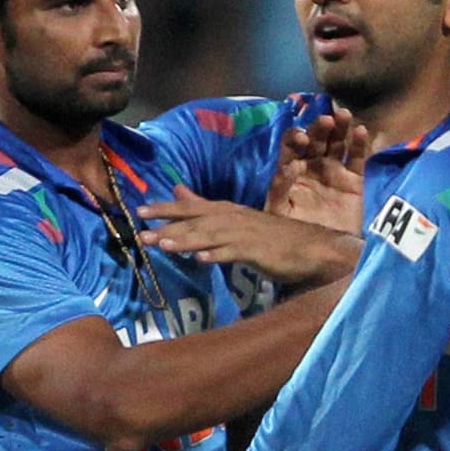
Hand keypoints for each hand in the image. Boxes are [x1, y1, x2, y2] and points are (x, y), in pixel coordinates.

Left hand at [138, 186, 359, 284]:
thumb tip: (177, 190)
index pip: (191, 207)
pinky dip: (217, 255)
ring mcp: (245, 234)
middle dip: (168, 226)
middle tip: (141, 233)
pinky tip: (200, 260)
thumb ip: (204, 207)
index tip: (140, 211)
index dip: (166, 208)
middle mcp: (233, 218)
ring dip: (186, 240)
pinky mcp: (257, 251)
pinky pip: (234, 253)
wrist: (309, 248)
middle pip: (196, 221)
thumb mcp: (234, 219)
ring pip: (210, 236)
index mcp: (227, 210)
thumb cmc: (271, 237)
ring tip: (162, 245)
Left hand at [266, 110, 367, 234]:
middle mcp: (312, 166)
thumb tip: (289, 166)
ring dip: (340, 128)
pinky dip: (360, 144)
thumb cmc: (295, 233)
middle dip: (320, 128)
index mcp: (291, 170)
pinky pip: (358, 158)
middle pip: (316, 139)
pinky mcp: (354, 180)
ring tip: (343, 115)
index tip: (301, 139)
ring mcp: (334, 171)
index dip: (296, 138)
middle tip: (325, 122)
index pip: (291, 146)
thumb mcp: (279, 213)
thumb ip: (279, 188)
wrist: (323, 256)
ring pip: (337, 143)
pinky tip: (361, 131)